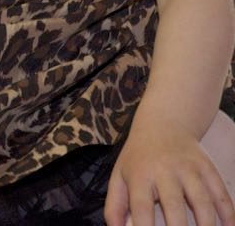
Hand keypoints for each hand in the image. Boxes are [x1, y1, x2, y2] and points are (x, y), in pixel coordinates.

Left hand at [106, 124, 234, 225]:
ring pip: (202, 202)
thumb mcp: (119, 175)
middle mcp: (164, 170)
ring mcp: (189, 168)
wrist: (164, 124)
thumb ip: (115, 206)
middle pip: (174, 206)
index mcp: (140, 174)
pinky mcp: (208, 168)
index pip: (141, 207)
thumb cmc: (139, 158)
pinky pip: (222, 194)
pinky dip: (229, 214)